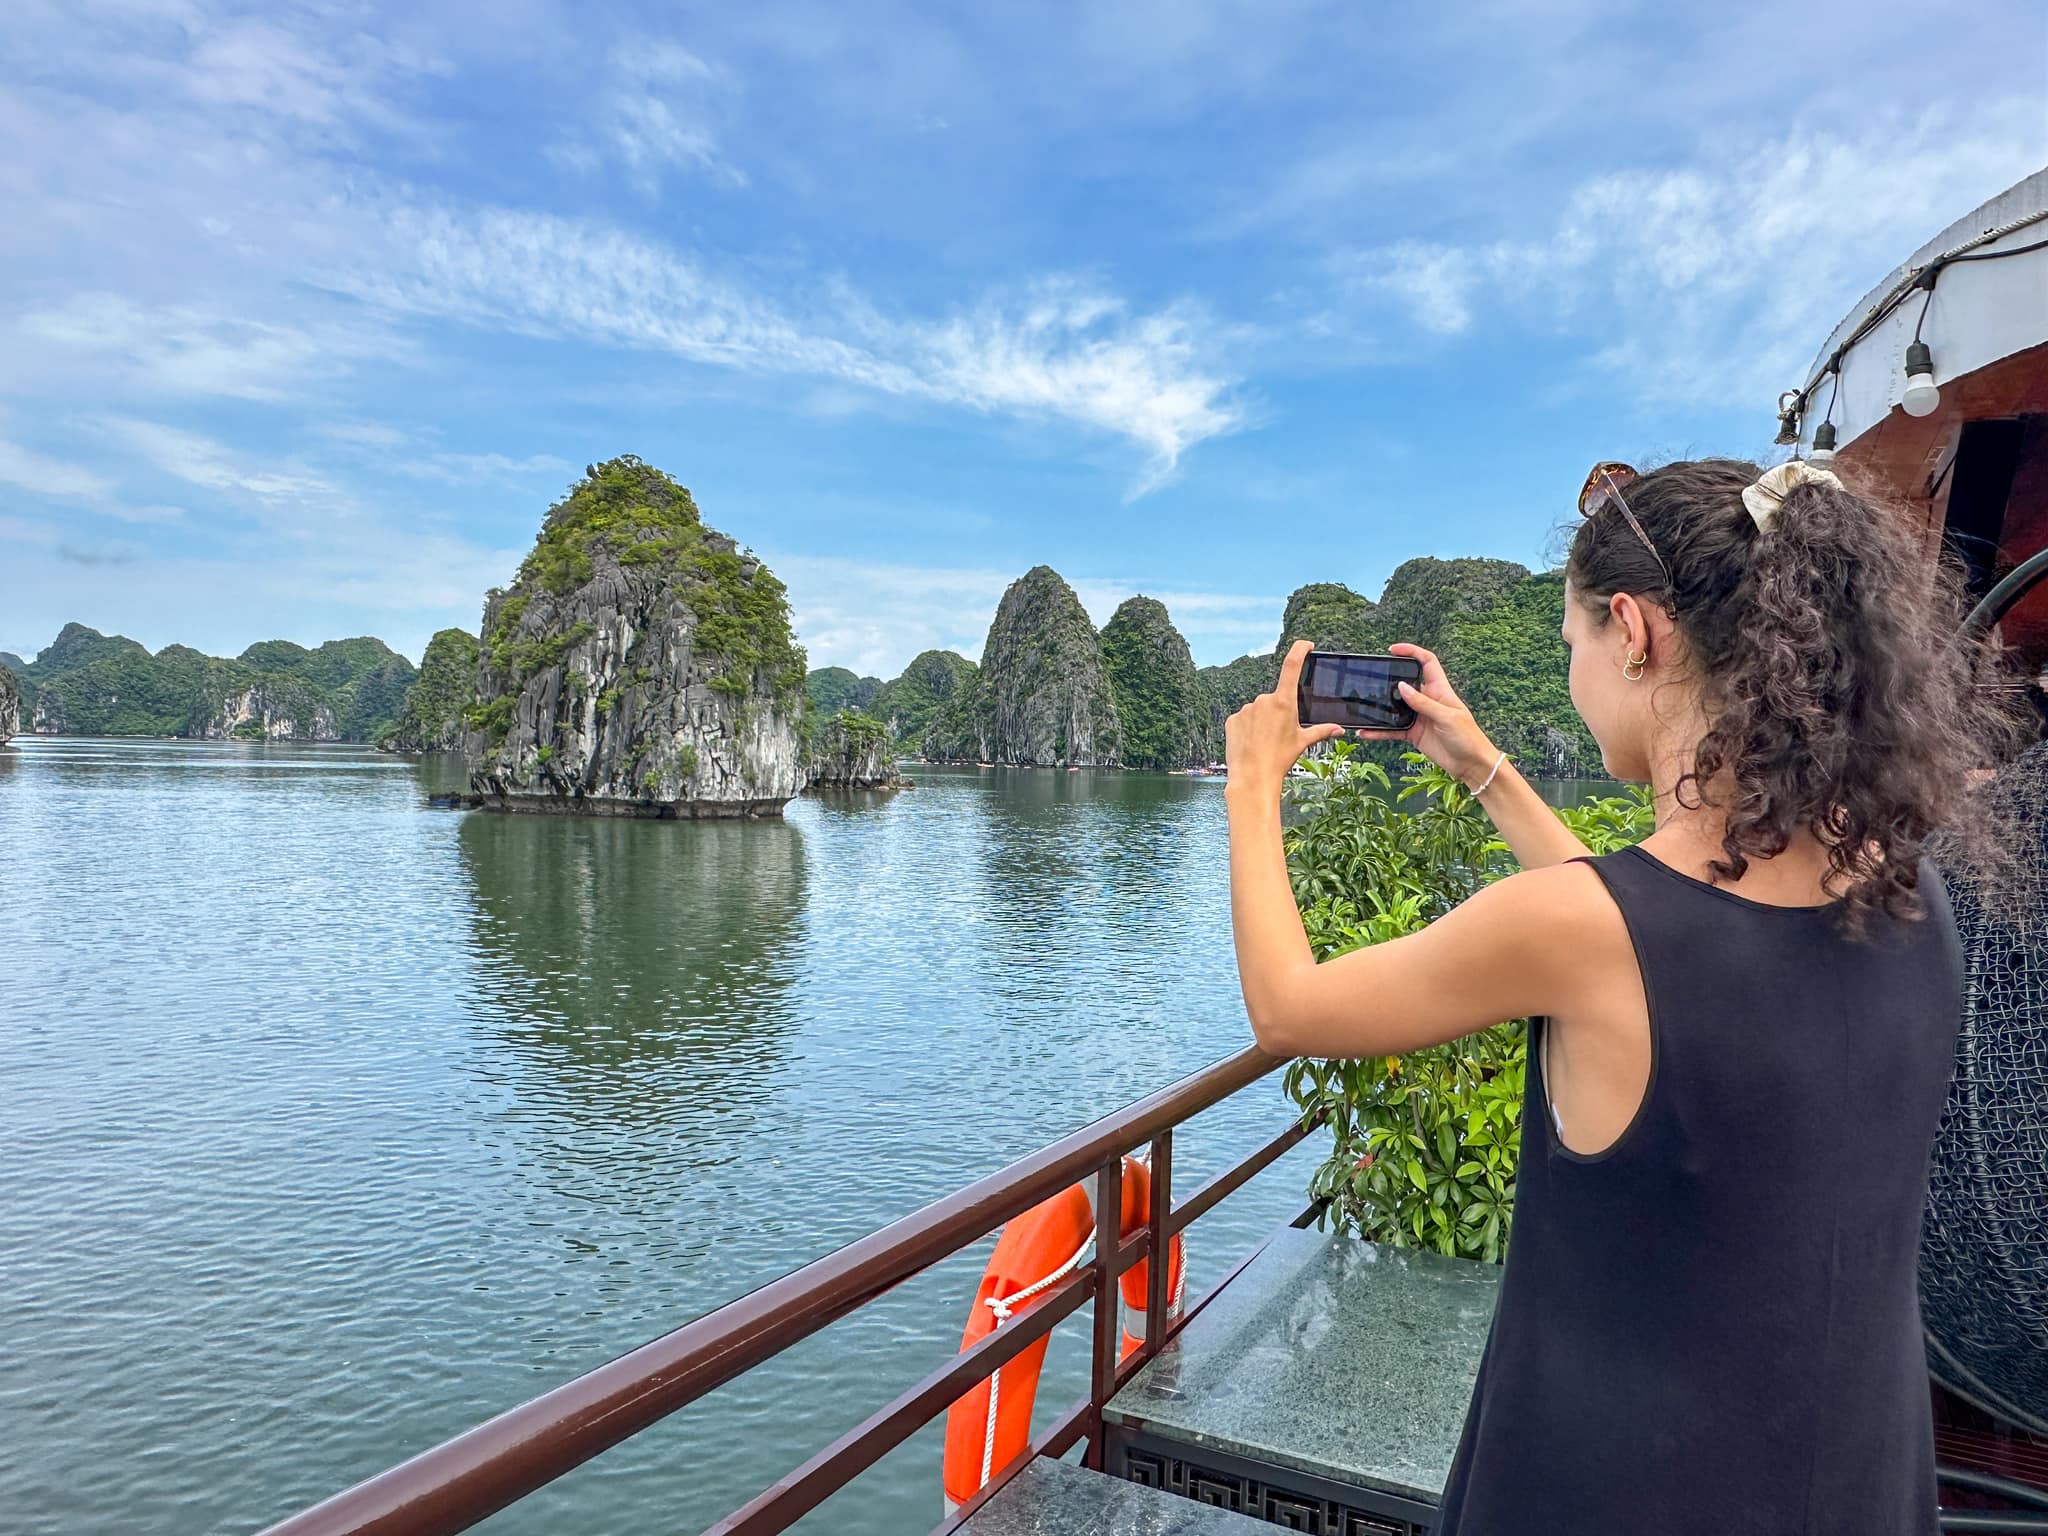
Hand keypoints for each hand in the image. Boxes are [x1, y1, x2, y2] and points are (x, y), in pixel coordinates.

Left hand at [1225, 640, 1345, 796]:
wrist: (1253, 777)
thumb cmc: (1280, 759)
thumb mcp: (1302, 743)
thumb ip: (1321, 731)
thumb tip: (1339, 729)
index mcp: (1283, 702)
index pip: (1292, 666)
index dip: (1300, 650)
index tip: (1306, 644)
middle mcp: (1263, 700)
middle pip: (1275, 699)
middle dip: (1279, 712)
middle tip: (1279, 734)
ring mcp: (1246, 709)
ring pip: (1259, 710)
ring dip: (1263, 721)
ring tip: (1265, 743)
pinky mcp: (1233, 719)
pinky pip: (1244, 719)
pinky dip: (1249, 728)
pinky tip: (1251, 743)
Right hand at [1353, 643, 1496, 786]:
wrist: (1471, 764)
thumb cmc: (1468, 737)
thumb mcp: (1446, 717)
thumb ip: (1423, 702)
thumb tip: (1401, 687)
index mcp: (1440, 690)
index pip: (1427, 662)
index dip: (1412, 652)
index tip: (1393, 650)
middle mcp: (1428, 701)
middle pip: (1406, 683)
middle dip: (1389, 678)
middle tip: (1372, 678)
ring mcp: (1419, 717)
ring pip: (1395, 707)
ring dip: (1381, 708)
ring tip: (1364, 706)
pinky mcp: (1413, 734)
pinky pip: (1393, 730)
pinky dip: (1380, 731)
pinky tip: (1367, 732)